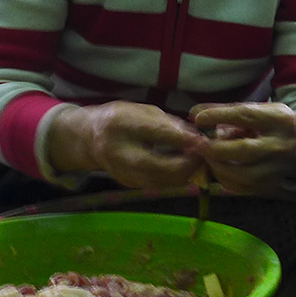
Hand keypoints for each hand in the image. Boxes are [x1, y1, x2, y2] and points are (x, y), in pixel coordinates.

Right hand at [49, 101, 206, 189]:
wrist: (89, 139)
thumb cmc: (121, 119)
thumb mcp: (143, 111)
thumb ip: (170, 124)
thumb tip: (198, 137)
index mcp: (122, 125)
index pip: (158, 133)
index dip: (185, 138)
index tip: (204, 139)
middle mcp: (120, 153)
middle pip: (163, 166)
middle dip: (190, 162)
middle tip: (205, 152)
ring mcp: (124, 173)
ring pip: (165, 180)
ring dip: (187, 172)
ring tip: (198, 158)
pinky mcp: (131, 185)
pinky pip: (161, 183)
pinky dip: (177, 176)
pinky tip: (185, 165)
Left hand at [189, 102, 295, 194]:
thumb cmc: (276, 125)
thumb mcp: (261, 111)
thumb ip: (228, 111)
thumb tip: (194, 113)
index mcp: (280, 120)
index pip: (246, 116)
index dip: (219, 116)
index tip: (198, 118)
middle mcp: (280, 145)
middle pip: (242, 150)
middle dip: (214, 148)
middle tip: (198, 144)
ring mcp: (277, 169)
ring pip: (240, 174)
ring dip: (216, 166)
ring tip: (206, 157)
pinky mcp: (271, 186)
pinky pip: (241, 187)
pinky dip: (224, 179)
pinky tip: (218, 169)